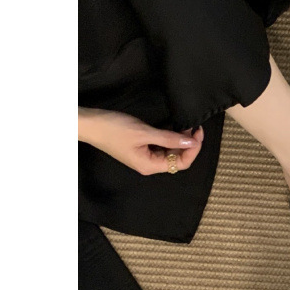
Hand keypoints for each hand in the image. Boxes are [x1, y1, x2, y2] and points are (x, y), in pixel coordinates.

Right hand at [78, 108, 203, 174]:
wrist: (90, 124)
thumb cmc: (114, 129)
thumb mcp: (144, 132)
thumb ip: (169, 138)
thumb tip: (192, 142)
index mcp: (150, 165)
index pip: (180, 163)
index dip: (193, 150)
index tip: (198, 133)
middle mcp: (149, 165)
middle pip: (177, 159)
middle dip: (188, 144)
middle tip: (195, 127)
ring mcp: (145, 157)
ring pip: (170, 152)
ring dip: (180, 140)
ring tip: (187, 126)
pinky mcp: (141, 148)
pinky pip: (162, 147)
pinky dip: (171, 138)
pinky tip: (176, 129)